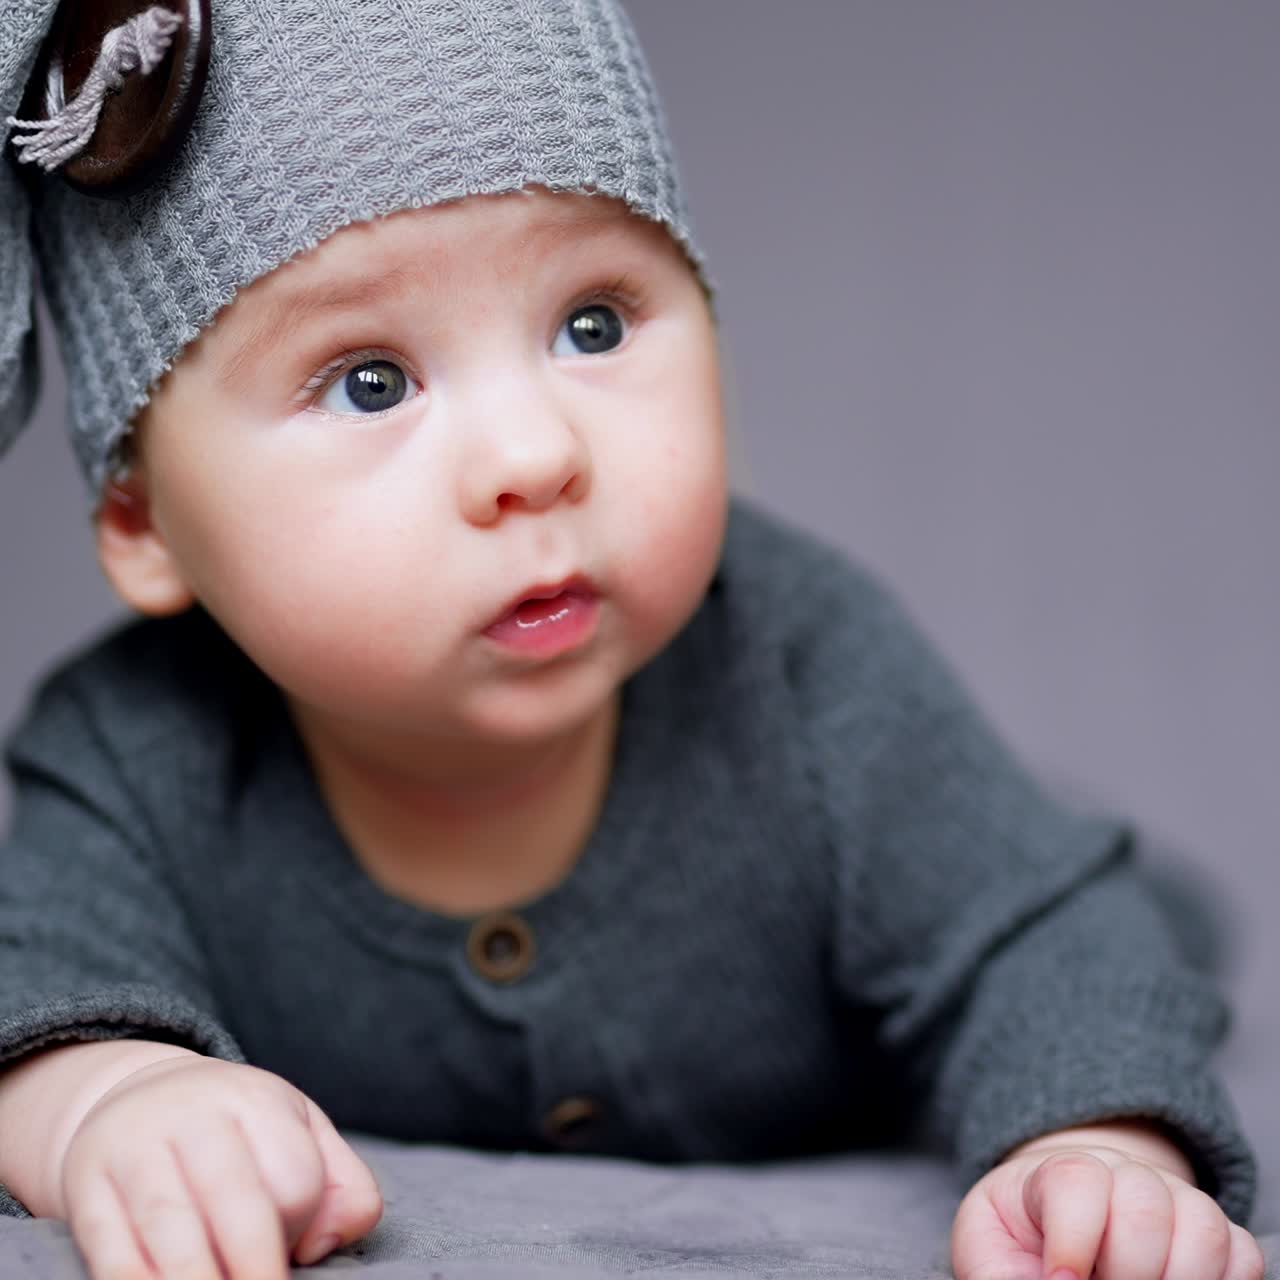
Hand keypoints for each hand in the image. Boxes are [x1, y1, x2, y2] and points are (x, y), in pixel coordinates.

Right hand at [57, 1055, 382, 1278]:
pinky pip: (110, 1248)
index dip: (300, 1222)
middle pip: (234, 1198)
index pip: (292, 1174)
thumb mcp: (298, 1133)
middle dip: (256, 1264)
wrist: (138, 1099)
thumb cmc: (238, 1133)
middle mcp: (193, 1115)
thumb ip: (341, 1184)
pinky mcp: (87, 1186)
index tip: (297, 1247)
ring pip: (170, 1224)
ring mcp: (134, 1147)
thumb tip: (326, 1242)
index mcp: (255, 1100)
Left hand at [950, 1131, 1265, 1279]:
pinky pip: (1241, 1253)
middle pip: (1144, 1204)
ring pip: (1202, 1224)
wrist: (1058, 1221)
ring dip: (1177, 1278)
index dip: (1073, 1238)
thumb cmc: (1021, 1240)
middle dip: (1126, 1268)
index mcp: (1058, 1172)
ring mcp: (1174, 1200)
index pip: (1077, 1180)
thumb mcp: (988, 1248)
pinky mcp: (1214, 1234)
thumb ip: (997, 1271)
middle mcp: (1123, 1175)